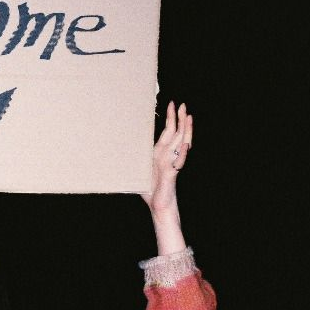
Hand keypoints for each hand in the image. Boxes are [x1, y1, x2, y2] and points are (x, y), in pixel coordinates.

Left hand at [142, 102, 191, 217]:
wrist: (157, 205)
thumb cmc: (151, 188)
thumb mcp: (140, 168)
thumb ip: (137, 158)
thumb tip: (121, 148)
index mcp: (161, 153)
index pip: (168, 131)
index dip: (170, 118)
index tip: (172, 104)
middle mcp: (169, 156)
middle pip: (177, 133)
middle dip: (180, 119)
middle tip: (182, 104)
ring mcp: (172, 164)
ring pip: (183, 144)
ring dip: (186, 131)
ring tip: (188, 118)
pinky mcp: (172, 174)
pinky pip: (179, 162)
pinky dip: (182, 154)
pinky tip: (186, 146)